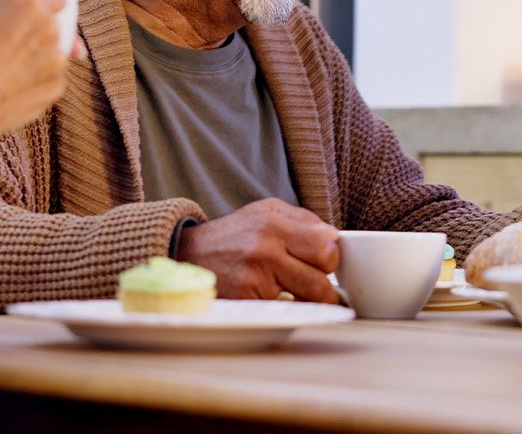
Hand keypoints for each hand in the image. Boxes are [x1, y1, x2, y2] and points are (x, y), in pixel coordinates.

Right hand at [0, 0, 70, 189]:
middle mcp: (50, 30)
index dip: (44, 1)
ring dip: (36, 53)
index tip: (28, 10)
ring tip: (1, 64)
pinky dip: (34, 78)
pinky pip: (49, 77)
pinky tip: (6, 83)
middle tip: (8, 39)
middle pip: (56, 23)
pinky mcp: (55, 89)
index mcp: (29, 4)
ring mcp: (56, 62)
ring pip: (54, 51)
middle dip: (37, 28)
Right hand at [176, 198, 340, 303]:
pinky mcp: (246, 301)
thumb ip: (303, 220)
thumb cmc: (233, 234)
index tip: (324, 262)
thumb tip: (334, 237)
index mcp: (274, 224)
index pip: (326, 248)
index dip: (330, 258)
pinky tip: (278, 300)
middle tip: (315, 281)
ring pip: (308, 298)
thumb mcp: (265, 212)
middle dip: (325, 283)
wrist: (187, 254)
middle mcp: (265, 250)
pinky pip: (285, 309)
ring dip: (311, 300)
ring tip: (302, 294)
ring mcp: (255, 278)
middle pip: (321, 277)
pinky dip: (288, 308)